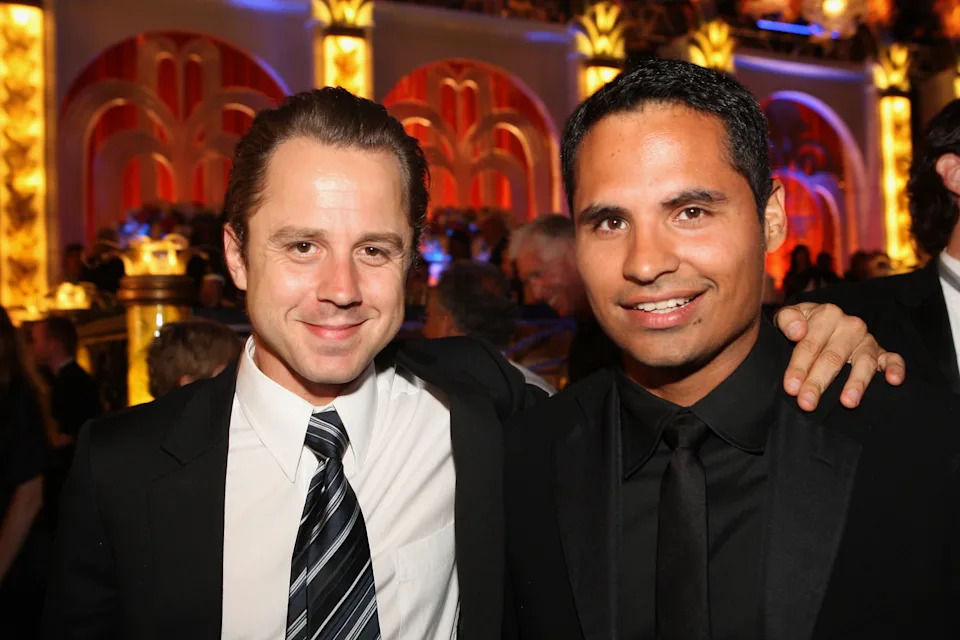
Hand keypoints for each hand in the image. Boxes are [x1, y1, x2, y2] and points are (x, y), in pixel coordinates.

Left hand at [775, 302, 905, 411]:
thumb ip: (787, 320)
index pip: (810, 345)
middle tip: (807, 403)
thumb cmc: (800, 326)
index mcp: (826, 314)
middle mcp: (850, 325)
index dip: (798, 367)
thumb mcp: (787, 317)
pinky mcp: (881, 352)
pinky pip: (892, 359)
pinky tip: (893, 380)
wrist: (819, 323)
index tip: (790, 388)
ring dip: (856, 383)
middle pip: (833, 358)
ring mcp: (867, 340)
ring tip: (848, 402)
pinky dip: (895, 368)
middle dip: (818, 382)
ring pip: (863, 362)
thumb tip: (797, 332)